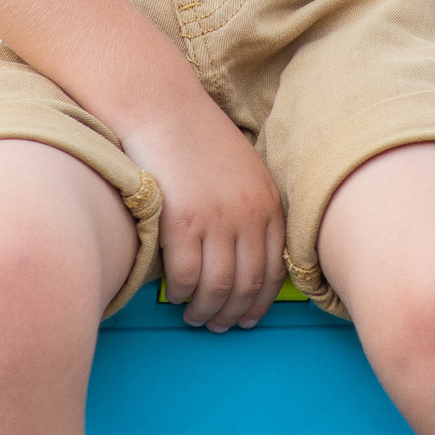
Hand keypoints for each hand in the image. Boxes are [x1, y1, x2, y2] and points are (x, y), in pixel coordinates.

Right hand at [120, 100, 286, 331]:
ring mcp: (217, 220)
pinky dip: (181, 293)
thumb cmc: (195, 137)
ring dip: (207, 310)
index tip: (248, 317)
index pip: (274, 268)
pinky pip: (186, 276)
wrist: (160, 107)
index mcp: (268, 203)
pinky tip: (175, 296)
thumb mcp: (242, 170)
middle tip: (220, 326)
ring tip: (196, 317)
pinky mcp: (183, 222)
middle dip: (235, 313)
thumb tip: (246, 253)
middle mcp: (249, 214)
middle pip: (248, 284)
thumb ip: (251, 207)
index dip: (261, 301)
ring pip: (218, 287)